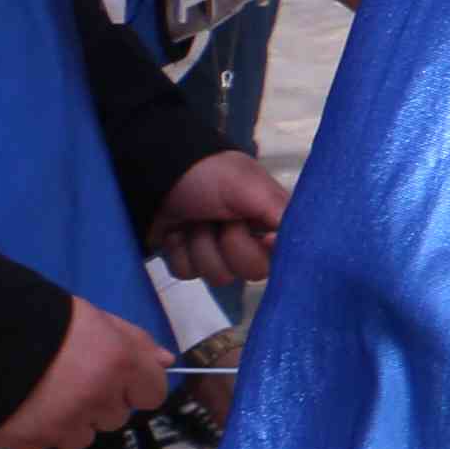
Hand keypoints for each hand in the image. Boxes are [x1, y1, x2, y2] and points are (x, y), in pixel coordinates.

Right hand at [0, 298, 171, 448]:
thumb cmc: (39, 319)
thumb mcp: (93, 318)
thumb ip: (134, 341)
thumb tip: (165, 362)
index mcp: (119, 363)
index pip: (153, 394)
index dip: (135, 386)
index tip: (116, 377)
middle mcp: (98, 398)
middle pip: (117, 417)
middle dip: (101, 402)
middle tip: (71, 380)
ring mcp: (65, 424)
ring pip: (85, 436)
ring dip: (72, 421)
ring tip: (44, 394)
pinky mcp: (33, 441)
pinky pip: (51, 443)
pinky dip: (43, 430)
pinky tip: (25, 406)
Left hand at [147, 150, 283, 285]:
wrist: (156, 172)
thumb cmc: (210, 175)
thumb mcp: (252, 187)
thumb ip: (282, 215)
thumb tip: (292, 246)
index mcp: (270, 222)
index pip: (286, 255)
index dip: (269, 252)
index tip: (261, 238)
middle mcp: (249, 240)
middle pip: (252, 271)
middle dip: (230, 246)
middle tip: (219, 221)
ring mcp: (217, 252)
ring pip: (219, 276)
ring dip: (200, 247)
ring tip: (193, 222)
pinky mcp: (188, 259)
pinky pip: (188, 273)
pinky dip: (178, 252)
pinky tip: (176, 232)